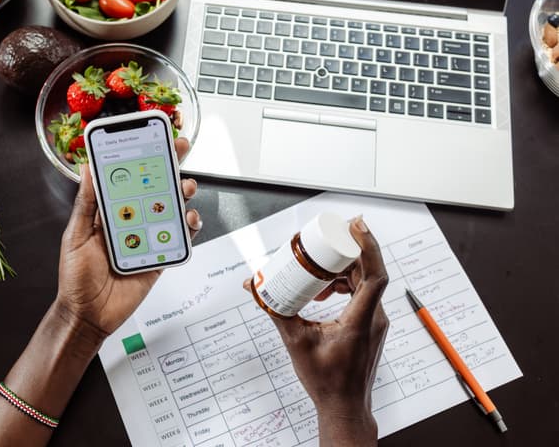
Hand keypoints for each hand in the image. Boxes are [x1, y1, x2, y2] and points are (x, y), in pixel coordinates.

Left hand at [56, 137, 201, 339]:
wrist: (88, 315)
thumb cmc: (75, 277)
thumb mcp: (74, 236)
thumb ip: (86, 204)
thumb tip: (87, 169)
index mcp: (109, 212)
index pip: (128, 178)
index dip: (141, 157)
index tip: (152, 137)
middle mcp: (131, 221)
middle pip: (156, 188)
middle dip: (171, 166)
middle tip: (181, 149)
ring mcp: (148, 238)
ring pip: (172, 209)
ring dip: (182, 194)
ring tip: (185, 187)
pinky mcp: (160, 258)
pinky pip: (179, 239)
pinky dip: (188, 227)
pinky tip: (187, 219)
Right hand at [245, 217, 387, 444]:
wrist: (343, 406)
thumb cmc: (325, 381)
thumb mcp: (295, 341)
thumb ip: (275, 310)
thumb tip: (256, 289)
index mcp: (361, 320)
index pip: (374, 274)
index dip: (368, 246)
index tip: (355, 226)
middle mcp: (374, 318)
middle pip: (368, 271)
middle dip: (347, 252)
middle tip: (328, 239)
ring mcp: (375, 322)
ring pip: (365, 282)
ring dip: (341, 272)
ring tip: (316, 278)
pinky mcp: (370, 325)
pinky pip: (362, 294)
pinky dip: (344, 286)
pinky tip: (323, 294)